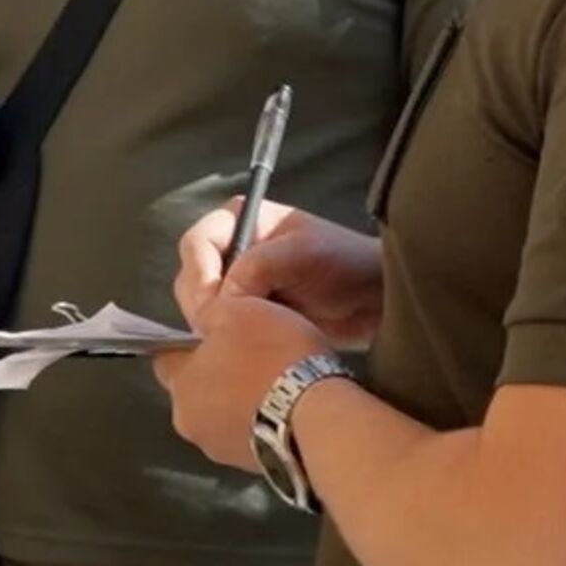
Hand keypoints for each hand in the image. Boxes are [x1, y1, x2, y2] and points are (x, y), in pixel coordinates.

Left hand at [153, 294, 333, 471]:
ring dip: (241, 402)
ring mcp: (222, 451)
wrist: (318, 417)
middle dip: (218, 375)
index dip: (189, 343)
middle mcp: (190, 424)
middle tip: (252, 355)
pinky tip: (289, 407)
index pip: (166, 359)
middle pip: (197, 390)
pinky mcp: (253, 466)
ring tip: (277, 383)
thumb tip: (203, 324)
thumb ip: (210, 315)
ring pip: (224, 416)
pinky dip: (263, 422)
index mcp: (180, 385)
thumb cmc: (273, 357)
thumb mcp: (238, 310)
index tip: (214, 334)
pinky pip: (251, 435)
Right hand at [176, 199, 383, 346]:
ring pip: (199, 304)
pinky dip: (223, 335)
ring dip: (212, 322)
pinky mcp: (246, 311)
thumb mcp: (302, 254)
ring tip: (236, 337)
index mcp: (242, 219)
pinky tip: (240, 346)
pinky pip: (218, 324)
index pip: (197, 243)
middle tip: (222, 329)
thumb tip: (223, 299)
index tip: (212, 308)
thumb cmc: (343, 264)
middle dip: (203, 303)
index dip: (200, 276)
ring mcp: (238, 281)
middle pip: (192, 276)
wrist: (373, 299)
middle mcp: (233, 247)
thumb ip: (258, 267)